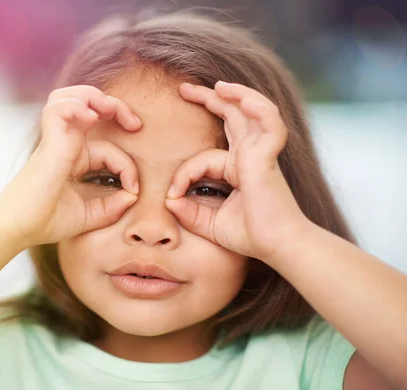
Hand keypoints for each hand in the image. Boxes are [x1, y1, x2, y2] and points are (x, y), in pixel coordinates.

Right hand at [0, 85, 141, 247]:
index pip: (108, 147)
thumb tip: (133, 194)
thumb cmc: (46, 221)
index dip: (127, 165)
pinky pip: (58, 109)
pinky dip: (76, 106)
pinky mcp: (48, 143)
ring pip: (69, 97)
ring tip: (109, 109)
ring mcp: (55, 140)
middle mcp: (65, 144)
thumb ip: (112, 206)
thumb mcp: (89, 215)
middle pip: (87, 104)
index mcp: (75, 157)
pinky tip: (91, 117)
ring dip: (93, 96)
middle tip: (135, 124)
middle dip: (115, 106)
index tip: (133, 189)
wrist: (19, 229)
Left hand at [165, 81, 309, 262]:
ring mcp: (260, 153)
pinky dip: (258, 108)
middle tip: (184, 88)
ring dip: (236, 94)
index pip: (204, 157)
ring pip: (252, 111)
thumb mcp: (211, 224)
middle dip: (209, 98)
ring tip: (217, 85)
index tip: (172, 195)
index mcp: (238, 168)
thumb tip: (169, 200)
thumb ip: (189, 212)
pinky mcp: (267, 157)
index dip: (184, 173)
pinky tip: (241, 100)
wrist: (277, 247)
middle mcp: (250, 155)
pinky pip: (268, 123)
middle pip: (232, 115)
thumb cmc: (251, 235)